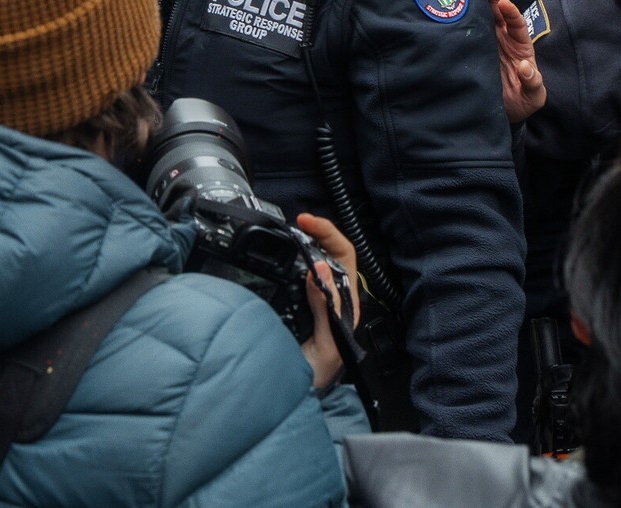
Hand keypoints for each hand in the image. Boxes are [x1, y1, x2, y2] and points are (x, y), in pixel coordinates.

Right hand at [294, 212, 361, 391]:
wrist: (295, 400)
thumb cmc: (317, 379)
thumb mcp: (327, 345)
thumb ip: (326, 309)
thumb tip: (319, 268)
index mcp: (345, 303)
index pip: (344, 257)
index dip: (328, 235)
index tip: (307, 222)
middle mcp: (331, 297)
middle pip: (329, 253)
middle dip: (316, 231)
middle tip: (295, 221)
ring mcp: (312, 301)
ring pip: (312, 263)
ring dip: (302, 244)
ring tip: (287, 233)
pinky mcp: (292, 306)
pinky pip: (291, 278)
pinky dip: (285, 262)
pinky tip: (276, 258)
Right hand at [477, 0, 545, 122]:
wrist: (500, 110)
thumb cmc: (520, 98)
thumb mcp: (532, 95)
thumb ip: (533, 82)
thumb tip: (526, 67)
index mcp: (518, 44)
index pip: (515, 24)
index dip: (510, 12)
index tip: (503, 2)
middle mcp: (502, 35)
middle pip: (497, 5)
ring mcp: (486, 37)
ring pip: (481, 9)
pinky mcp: (472, 44)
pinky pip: (466, 27)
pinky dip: (460, 12)